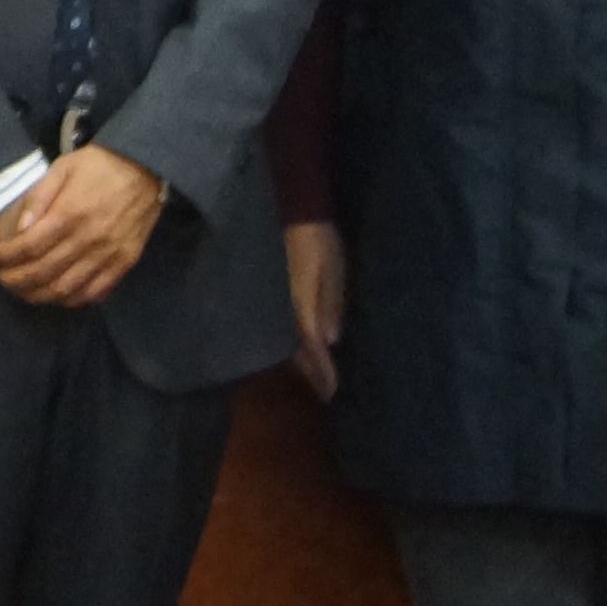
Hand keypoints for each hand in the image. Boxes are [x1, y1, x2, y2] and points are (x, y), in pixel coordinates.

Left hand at [0, 146, 166, 310]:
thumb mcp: (62, 168)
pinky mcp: (125, 262)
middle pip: (45, 272)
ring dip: (39, 294)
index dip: (7, 256)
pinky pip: (94, 292)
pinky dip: (71, 299)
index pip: (30, 246)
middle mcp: (90, 238)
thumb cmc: (98, 165)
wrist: (145, 167)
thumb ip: (39, 198)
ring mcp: (109, 254)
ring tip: (22, 290)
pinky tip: (56, 294)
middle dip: (16, 279)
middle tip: (2, 277)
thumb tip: (20, 231)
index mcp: (71, 212)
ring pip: (66, 289)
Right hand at [282, 218, 348, 401]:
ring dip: (298, 361)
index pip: (310, 349)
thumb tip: (330, 341)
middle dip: (308, 373)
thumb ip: (330, 304)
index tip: (330, 394)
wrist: (292, 211)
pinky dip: (292, 342)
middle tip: (321, 392)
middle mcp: (283, 310)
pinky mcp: (274, 296)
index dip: (321, 372)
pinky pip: (281, 327)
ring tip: (310, 376)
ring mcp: (276, 303)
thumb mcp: (332, 271)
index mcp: (300, 306)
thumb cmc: (318, 241)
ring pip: (284, 341)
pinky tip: (298, 346)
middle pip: (293, 351)